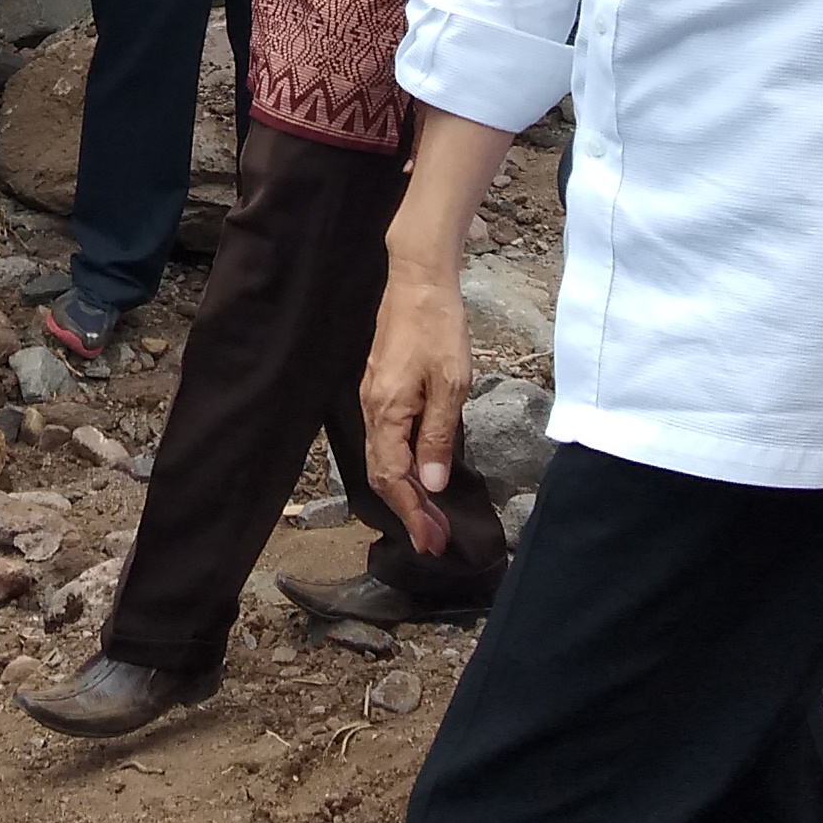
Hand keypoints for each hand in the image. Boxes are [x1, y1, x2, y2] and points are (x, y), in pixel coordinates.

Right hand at [357, 254, 472, 556]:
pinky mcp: (381, 390)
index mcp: (387, 412)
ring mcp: (374, 400)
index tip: (432, 540)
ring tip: (432, 516)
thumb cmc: (437, 327)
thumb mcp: (450, 385)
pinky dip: (403, 467)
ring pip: (383, 460)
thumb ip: (439, 437)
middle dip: (409, 511)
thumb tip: (432, 483)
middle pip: (382, 476)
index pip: (393, 479)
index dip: (413, 514)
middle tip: (436, 538)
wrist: (417, 282)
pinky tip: (422, 474)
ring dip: (406, 492)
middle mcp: (373, 410)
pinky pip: (387, 441)